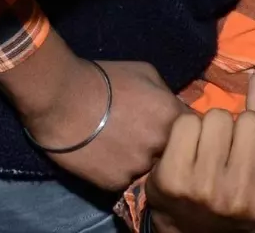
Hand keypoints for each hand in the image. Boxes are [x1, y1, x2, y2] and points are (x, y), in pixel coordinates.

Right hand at [21, 57, 189, 190]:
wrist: (61, 98)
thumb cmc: (101, 78)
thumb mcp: (143, 72)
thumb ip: (165, 93)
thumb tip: (172, 106)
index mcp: (170, 116)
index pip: (194, 131)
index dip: (183, 130)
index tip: (169, 127)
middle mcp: (160, 145)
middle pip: (172, 153)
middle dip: (161, 146)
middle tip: (141, 136)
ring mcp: (139, 166)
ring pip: (149, 170)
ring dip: (139, 160)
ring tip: (119, 146)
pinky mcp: (116, 182)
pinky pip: (125, 179)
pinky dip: (118, 170)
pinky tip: (104, 156)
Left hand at [146, 74, 254, 231]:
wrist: (187, 226)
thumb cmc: (233, 187)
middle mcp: (241, 197)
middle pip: (250, 121)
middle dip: (240, 124)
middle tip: (230, 145)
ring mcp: (206, 190)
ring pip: (216, 117)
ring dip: (212, 124)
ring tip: (208, 147)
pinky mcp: (173, 180)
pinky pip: (186, 123)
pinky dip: (186, 128)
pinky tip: (187, 149)